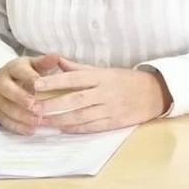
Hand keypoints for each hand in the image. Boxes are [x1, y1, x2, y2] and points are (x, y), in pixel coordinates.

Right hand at [0, 54, 59, 134]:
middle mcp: (1, 82)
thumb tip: (56, 56)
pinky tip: (31, 130)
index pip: (20, 71)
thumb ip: (45, 62)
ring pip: (6, 108)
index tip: (40, 85)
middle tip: (37, 107)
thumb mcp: (35, 64)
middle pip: (8, 90)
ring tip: (38, 121)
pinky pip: (4, 121)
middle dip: (22, 99)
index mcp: (13, 68)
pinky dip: (17, 127)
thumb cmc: (27, 72)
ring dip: (22, 116)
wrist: (5, 81)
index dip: (30, 78)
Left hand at [35, 58, 170, 133]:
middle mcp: (105, 93)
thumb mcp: (105, 70)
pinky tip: (62, 129)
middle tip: (33, 108)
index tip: (36, 85)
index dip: (54, 82)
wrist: (156, 93)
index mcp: (102, 77)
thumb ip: (79, 68)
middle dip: (52, 105)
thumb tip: (56, 60)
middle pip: (75, 100)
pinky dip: (75, 128)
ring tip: (41, 122)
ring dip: (59, 120)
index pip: (74, 78)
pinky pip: (91, 127)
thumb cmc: (127, 80)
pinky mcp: (114, 122)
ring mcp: (110, 109)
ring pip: (80, 116)